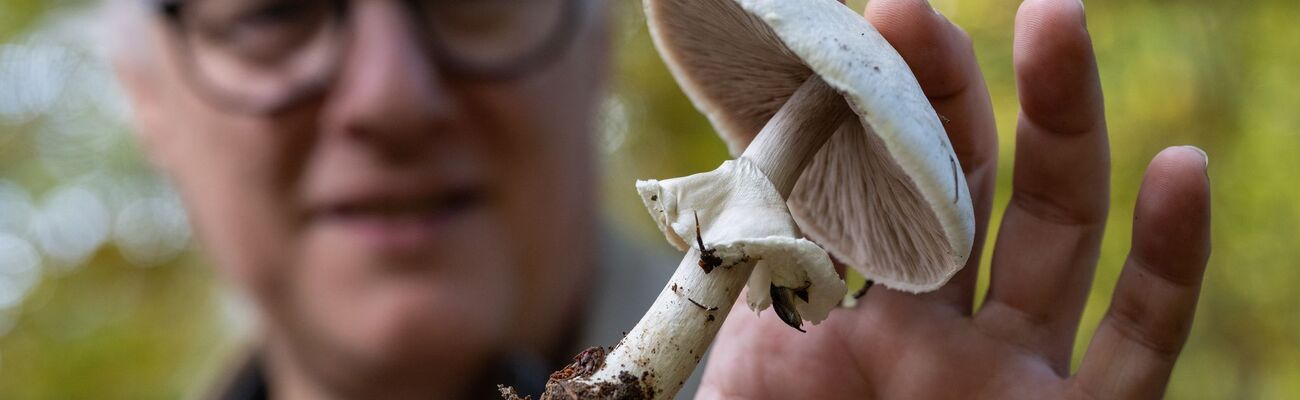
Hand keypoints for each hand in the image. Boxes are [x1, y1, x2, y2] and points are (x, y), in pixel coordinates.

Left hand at [697, 0, 1211, 397]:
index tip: (879, 19)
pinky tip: (1183, 172)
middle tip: (938, 16)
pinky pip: (1141, 348)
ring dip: (1064, 129)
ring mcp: (1006, 372)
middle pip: (965, 186)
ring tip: (1059, 25)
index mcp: (847, 299)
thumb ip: (766, 219)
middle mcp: (932, 324)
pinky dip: (1173, 266)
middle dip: (958, 95)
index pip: (875, 176)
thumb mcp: (752, 318)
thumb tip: (755, 85)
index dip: (880, 100)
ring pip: (1057, 236)